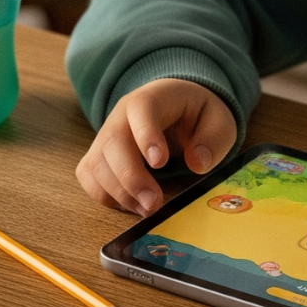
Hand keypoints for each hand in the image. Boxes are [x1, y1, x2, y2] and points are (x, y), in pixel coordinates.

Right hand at [77, 78, 236, 214]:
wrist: (175, 108)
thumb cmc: (196, 114)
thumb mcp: (218, 120)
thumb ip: (213, 139)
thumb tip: (198, 163)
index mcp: (153, 98)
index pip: (141, 109)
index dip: (146, 135)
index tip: (160, 163)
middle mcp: (121, 114)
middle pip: (113, 141)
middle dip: (131, 177)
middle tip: (153, 204)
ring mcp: (105, 134)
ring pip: (96, 162)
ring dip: (119, 192)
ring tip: (148, 209)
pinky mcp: (98, 155)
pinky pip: (88, 176)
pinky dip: (105, 195)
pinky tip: (132, 204)